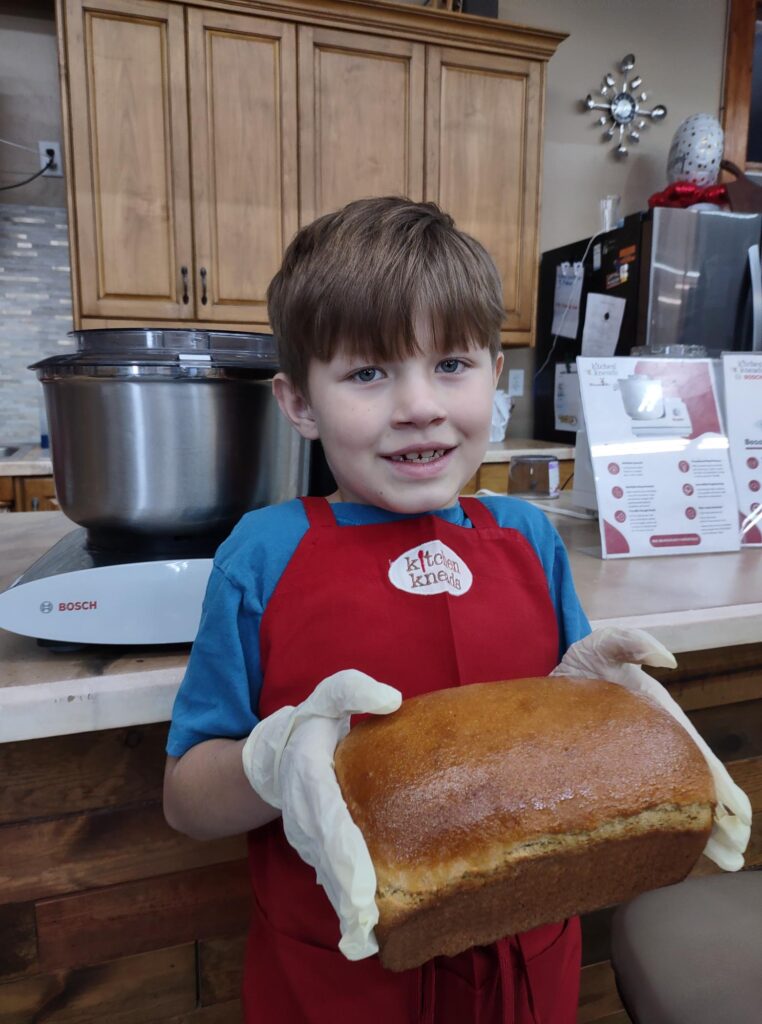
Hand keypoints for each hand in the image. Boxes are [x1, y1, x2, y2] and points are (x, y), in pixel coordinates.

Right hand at [241, 669, 401, 959]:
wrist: (271, 756)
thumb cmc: (308, 725)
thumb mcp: (327, 696)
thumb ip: (353, 690)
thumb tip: (394, 700)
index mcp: (311, 780)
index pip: (330, 822)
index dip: (346, 857)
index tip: (360, 891)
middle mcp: (307, 819)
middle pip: (331, 863)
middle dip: (349, 900)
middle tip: (367, 936)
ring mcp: (309, 840)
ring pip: (331, 878)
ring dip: (348, 909)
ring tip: (367, 940)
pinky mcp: (318, 852)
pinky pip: (334, 878)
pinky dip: (348, 904)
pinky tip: (365, 930)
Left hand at [552, 628, 751, 871]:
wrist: (547, 678)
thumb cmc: (581, 660)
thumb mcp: (602, 644)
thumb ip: (631, 642)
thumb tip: (668, 661)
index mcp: (664, 721)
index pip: (700, 758)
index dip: (723, 788)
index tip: (738, 816)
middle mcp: (656, 747)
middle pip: (696, 788)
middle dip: (720, 820)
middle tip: (732, 855)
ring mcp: (635, 766)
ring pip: (674, 804)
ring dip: (698, 833)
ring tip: (720, 862)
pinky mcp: (610, 778)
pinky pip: (640, 809)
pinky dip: (659, 832)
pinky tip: (669, 856)